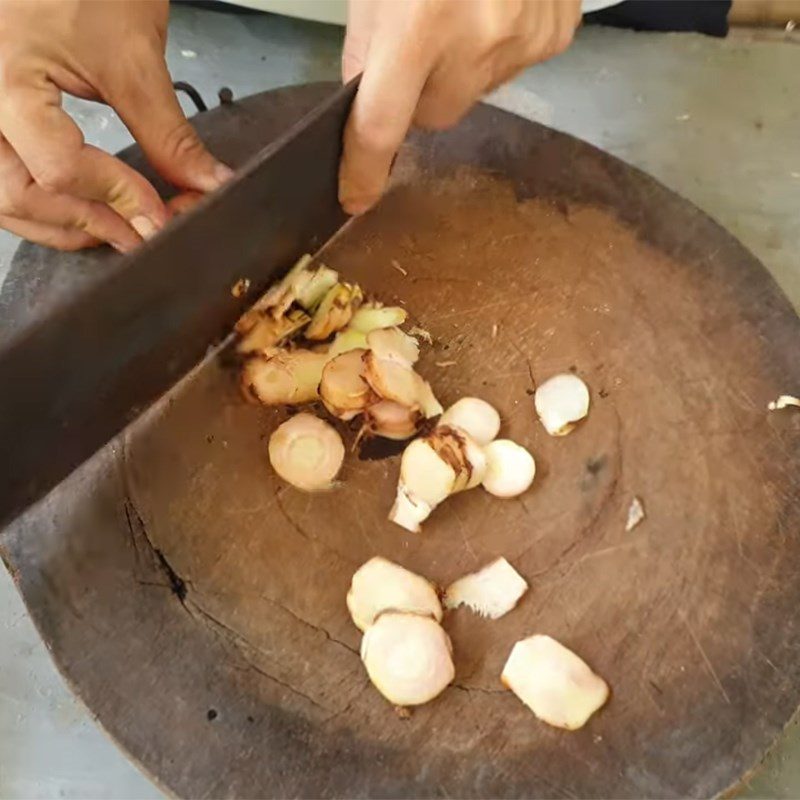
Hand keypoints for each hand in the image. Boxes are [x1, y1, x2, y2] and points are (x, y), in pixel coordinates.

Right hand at [0, 0, 230, 251]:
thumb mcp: (133, 57)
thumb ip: (167, 134)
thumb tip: (205, 187)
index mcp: (4, 79)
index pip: (59, 169)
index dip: (118, 199)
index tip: (162, 216)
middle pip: (18, 197)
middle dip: (87, 223)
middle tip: (142, 233)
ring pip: (4, 199)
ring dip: (63, 222)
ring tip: (119, 226)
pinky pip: (3, 179)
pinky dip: (45, 204)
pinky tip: (85, 208)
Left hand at [339, 0, 580, 214]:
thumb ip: (367, 52)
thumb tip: (367, 113)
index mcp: (419, 24)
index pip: (382, 124)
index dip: (363, 168)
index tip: (354, 198)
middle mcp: (477, 42)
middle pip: (436, 118)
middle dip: (420, 94)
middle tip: (421, 44)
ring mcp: (525, 41)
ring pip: (475, 96)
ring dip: (460, 72)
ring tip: (463, 12)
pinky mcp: (555, 35)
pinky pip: (512, 72)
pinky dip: (498, 51)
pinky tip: (498, 6)